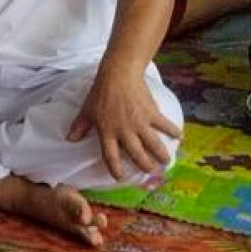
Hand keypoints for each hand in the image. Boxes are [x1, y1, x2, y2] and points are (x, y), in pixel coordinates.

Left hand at [69, 71, 183, 186]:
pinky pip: (165, 125)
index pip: (110, 156)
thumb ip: (80, 126)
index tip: (120, 177)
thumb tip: (70, 139)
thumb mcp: (87, 110)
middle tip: (151, 171)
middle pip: (137, 155)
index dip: (115, 169)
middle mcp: (125, 131)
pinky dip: (173, 131)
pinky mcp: (152, 113)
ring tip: (166, 161)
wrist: (118, 74)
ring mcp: (140, 123)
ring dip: (161, 155)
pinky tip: (179, 137)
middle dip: (145, 166)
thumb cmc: (100, 92)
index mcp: (107, 132)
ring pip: (153, 145)